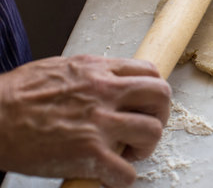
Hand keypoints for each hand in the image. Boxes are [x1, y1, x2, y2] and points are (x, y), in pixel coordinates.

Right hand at [0, 55, 170, 186]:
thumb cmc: (20, 94)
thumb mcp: (64, 67)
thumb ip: (95, 73)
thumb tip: (115, 80)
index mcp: (99, 70)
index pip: (150, 72)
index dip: (154, 90)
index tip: (147, 103)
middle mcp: (104, 92)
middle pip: (161, 97)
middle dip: (160, 114)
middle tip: (144, 127)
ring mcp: (98, 123)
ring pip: (152, 132)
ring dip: (145, 146)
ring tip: (128, 152)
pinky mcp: (88, 154)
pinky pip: (126, 173)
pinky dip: (122, 178)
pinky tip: (109, 174)